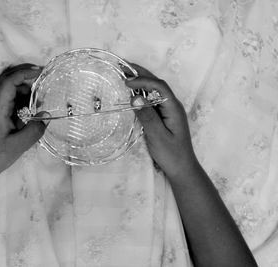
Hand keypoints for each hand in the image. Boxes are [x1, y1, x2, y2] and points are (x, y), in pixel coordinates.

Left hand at [0, 64, 48, 183]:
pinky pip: (6, 100)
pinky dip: (19, 100)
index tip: (41, 72)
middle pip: (7, 79)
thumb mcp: (20, 145)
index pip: (9, 80)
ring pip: (7, 89)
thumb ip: (35, 129)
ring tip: (38, 102)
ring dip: (23, 90)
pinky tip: (29, 112)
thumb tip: (46, 116)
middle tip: (43, 79)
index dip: (25, 72)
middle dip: (25, 76)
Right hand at [125, 63, 198, 179]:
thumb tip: (134, 97)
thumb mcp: (158, 136)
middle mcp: (172, 105)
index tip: (127, 82)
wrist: (182, 169)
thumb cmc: (171, 154)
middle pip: (157, 84)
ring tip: (124, 74)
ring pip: (154, 90)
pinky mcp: (163, 117)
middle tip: (123, 66)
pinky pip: (151, 100)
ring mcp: (168, 111)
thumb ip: (147, 116)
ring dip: (140, 81)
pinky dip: (140, 93)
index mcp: (174, 108)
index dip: (143, 80)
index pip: (159, 86)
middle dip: (141, 73)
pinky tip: (131, 93)